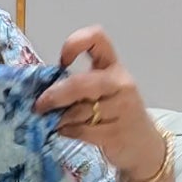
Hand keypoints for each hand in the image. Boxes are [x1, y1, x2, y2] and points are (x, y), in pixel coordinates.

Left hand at [35, 26, 166, 181]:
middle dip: (55, 95)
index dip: (74, 44)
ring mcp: (122, 108)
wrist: (141, 143)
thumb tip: (42, 89)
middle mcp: (121, 83)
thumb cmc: (113, 113)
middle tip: (39, 105)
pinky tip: (65, 131)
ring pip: (79, 111)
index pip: (96, 38)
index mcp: (113, 66)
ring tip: (56, 122)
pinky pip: (83, 131)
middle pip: (80, 84)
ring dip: (60, 119)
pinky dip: (67, 132)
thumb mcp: (101, 91)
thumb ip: (78, 84)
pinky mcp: (117, 132)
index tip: (62, 63)